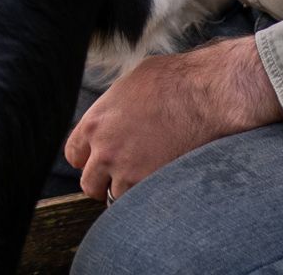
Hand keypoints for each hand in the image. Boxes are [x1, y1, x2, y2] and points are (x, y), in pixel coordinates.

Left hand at [64, 36, 282, 202]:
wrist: (207, 94)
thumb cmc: (175, 80)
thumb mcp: (131, 82)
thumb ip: (114, 106)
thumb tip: (114, 112)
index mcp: (95, 123)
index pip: (74, 154)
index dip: (88, 158)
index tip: (101, 160)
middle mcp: (105, 150)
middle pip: (90, 183)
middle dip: (104, 181)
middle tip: (123, 175)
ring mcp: (127, 171)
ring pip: (116, 197)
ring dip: (128, 190)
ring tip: (148, 176)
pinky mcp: (151, 184)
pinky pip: (140, 202)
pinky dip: (147, 196)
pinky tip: (161, 181)